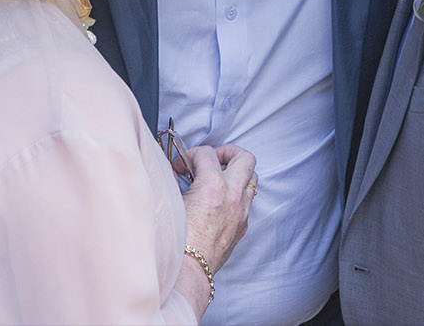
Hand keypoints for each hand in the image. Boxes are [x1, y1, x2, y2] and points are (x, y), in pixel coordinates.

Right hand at [179, 144, 256, 272]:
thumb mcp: (172, 201)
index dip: (191, 154)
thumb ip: (177, 180)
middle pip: (245, 158)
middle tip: (211, 159)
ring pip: (251, 178)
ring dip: (235, 172)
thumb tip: (178, 170)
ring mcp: (241, 212)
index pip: (207, 153)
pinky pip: (246, 200)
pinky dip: (235, 193)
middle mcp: (233, 196)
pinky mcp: (242, 226)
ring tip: (217, 177)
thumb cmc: (177, 240)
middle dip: (227, 152)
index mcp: (214, 186)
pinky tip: (218, 200)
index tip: (182, 164)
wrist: (188, 271)